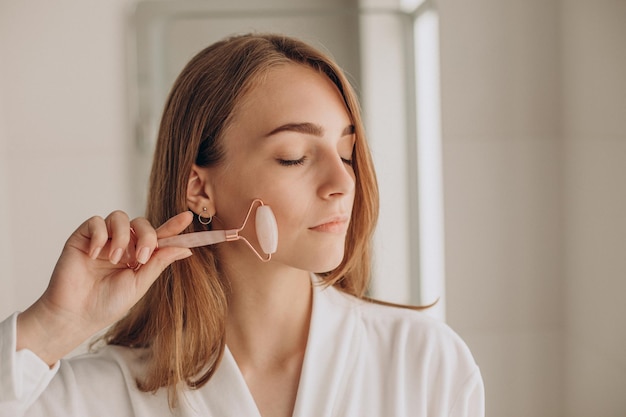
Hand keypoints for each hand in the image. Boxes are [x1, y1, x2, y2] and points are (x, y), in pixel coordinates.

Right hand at [16, 211, 192, 364]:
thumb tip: (185, 249)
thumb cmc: (106, 304)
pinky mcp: (82, 238)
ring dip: (123, 236)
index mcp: (138, 256)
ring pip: (119, 217)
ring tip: (116, 259)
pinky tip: (95, 255)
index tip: (187, 217)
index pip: (158, 235)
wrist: (75, 315)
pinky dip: (100, 236)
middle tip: (142, 258)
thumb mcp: (139, 284)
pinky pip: (96, 221)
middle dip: (147, 236)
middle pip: (141, 223)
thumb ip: (159, 263)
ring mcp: (102, 240)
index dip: (173, 226)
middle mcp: (122, 245)